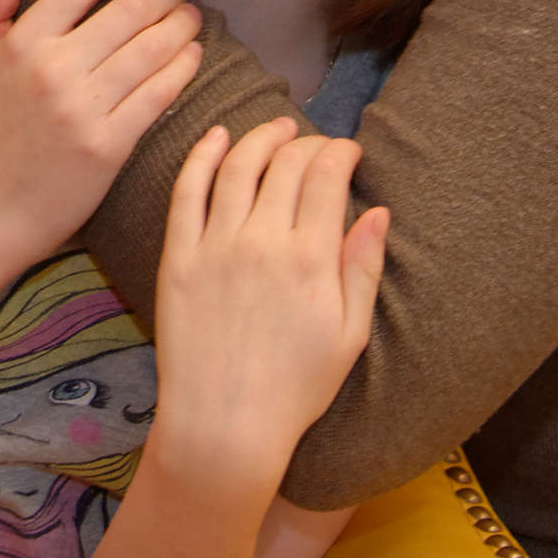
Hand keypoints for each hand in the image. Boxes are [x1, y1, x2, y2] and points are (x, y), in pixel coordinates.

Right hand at [0, 0, 204, 280]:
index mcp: (23, 44)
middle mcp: (52, 71)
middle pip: (129, 11)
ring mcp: (82, 109)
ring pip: (151, 49)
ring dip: (182, 25)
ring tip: (191, 17)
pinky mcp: (108, 145)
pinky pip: (159, 93)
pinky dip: (183, 68)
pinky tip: (191, 55)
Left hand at [150, 120, 387, 495]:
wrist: (223, 428)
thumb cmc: (296, 389)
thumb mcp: (350, 335)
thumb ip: (364, 267)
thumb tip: (379, 211)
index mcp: (311, 258)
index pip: (326, 175)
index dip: (341, 152)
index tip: (348, 152)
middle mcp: (263, 241)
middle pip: (287, 163)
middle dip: (308, 143)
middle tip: (316, 146)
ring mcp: (216, 245)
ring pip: (240, 165)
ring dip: (261, 137)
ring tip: (276, 129)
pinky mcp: (178, 257)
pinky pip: (188, 190)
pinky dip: (203, 155)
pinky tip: (217, 137)